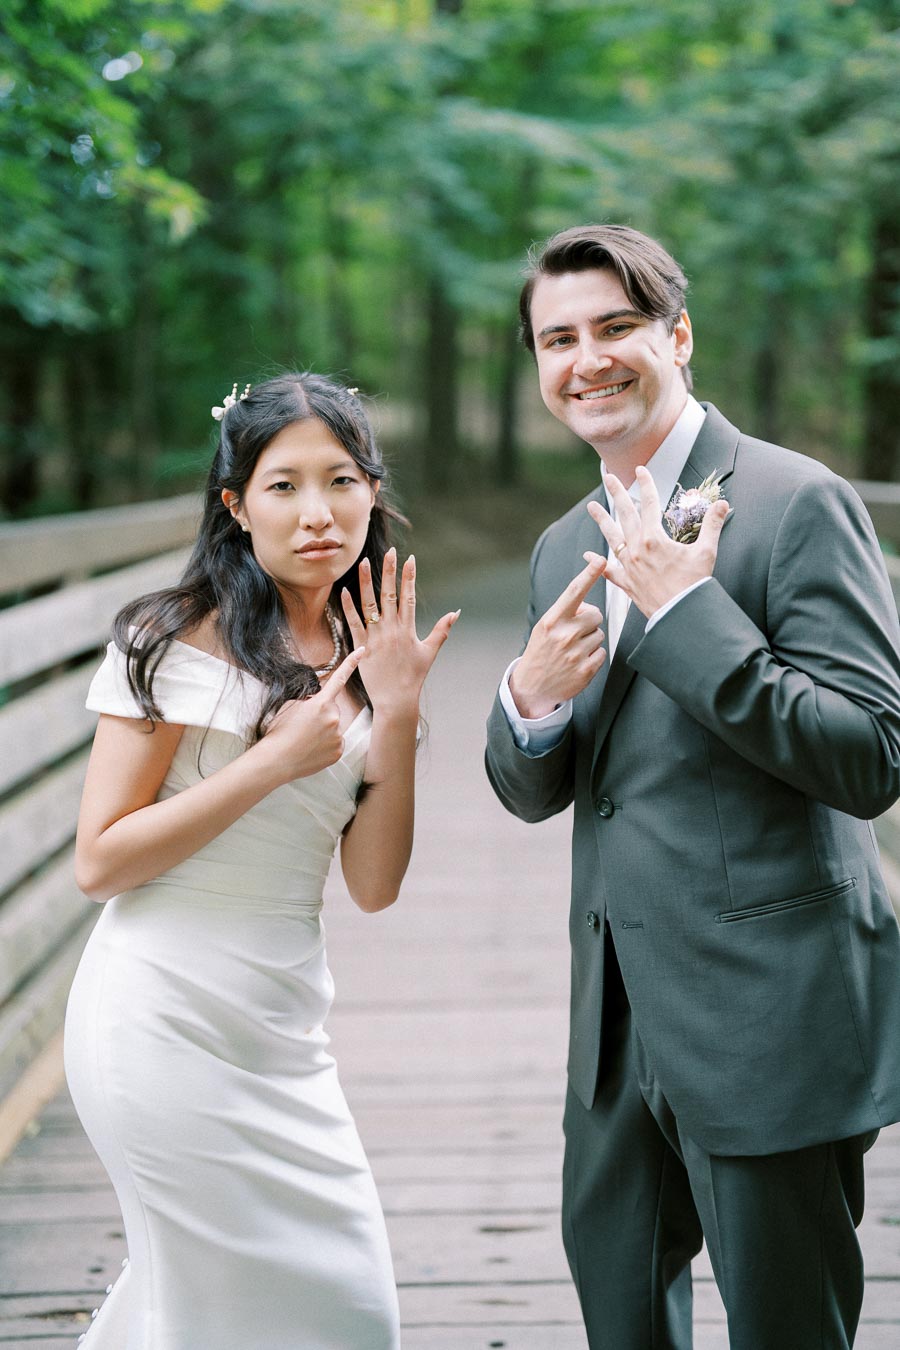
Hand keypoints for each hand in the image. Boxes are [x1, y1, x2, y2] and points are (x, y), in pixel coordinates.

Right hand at [260, 647, 364, 781]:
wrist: (276, 760)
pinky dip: (326, 744)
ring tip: (305, 739)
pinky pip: (336, 742)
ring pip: (334, 727)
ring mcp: (338, 736)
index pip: (338, 679)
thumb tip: (317, 703)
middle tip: (303, 725)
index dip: (351, 663)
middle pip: (332, 709)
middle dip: (322, 713)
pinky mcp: (338, 752)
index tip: (363, 651)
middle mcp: (333, 718)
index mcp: (320, 704)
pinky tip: (312, 749)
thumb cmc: (279, 732)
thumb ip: (309, 701)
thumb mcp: (289, 707)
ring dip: (324, 730)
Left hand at [341, 548, 458, 716]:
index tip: (410, 559)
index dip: (410, 577)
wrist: (396, 700)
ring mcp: (376, 637)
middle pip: (390, 594)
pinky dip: (348, 606)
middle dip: (390, 571)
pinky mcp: (361, 646)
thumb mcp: (430, 652)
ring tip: (363, 562)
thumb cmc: (414, 676)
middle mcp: (392, 629)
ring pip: (369, 604)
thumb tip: (456, 612)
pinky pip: (353, 623)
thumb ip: (442, 630)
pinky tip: (344, 590)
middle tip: (390, 551)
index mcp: (408, 629)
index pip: (409, 596)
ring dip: (366, 582)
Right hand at [509, 556, 606, 719]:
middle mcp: (564, 634)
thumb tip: (588, 605)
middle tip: (574, 633)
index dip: (589, 573)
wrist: (532, 688)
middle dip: (590, 621)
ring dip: (590, 640)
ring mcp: (576, 653)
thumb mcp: (545, 628)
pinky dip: (594, 656)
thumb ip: (566, 613)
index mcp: (552, 621)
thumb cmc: (540, 653)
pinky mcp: (586, 670)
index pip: (574, 591)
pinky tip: (578, 662)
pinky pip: (602, 652)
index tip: (600, 559)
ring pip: (600, 634)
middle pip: (596, 615)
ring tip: (573, 650)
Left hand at [587, 466, 728, 617]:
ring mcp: (629, 566)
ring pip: (612, 538)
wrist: (681, 615)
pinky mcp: (626, 583)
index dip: (645, 484)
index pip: (648, 503)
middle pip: (625, 514)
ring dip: (602, 520)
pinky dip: (598, 563)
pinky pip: (609, 571)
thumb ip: (712, 525)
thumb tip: (722, 504)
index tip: (640, 470)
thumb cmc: (694, 584)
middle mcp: (637, 549)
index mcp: (654, 538)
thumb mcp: (706, 552)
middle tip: (608, 477)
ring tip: (591, 507)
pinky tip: (589, 555)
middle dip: (617, 493)